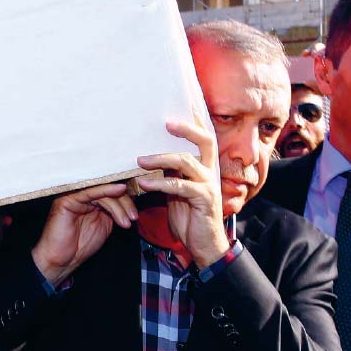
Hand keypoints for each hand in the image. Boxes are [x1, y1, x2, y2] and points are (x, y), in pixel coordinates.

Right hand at [30, 182, 133, 286]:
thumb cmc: (80, 245)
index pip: (111, 191)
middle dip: (125, 202)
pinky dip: (106, 190)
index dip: (127, 196)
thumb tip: (132, 199)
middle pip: (108, 189)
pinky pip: (90, 192)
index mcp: (90, 199)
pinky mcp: (67, 199)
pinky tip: (120, 190)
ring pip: (103, 191)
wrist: (63, 260)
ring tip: (126, 221)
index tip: (138, 207)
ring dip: (119, 205)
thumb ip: (115, 210)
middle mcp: (81, 194)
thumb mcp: (106, 224)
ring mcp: (73, 195)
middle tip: (133, 217)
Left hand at [134, 121, 229, 267]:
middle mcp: (210, 171)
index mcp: (205, 166)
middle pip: (205, 140)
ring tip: (139, 160)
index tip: (180, 106)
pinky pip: (179, 186)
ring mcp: (208, 184)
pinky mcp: (203, 199)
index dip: (194, 121)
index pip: (204, 137)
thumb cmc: (189, 216)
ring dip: (160, 159)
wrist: (204, 244)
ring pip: (186, 161)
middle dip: (186, 129)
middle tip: (165, 123)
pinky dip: (159, 183)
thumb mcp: (177, 191)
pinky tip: (143, 184)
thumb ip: (170, 173)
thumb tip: (150, 157)